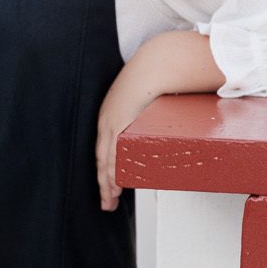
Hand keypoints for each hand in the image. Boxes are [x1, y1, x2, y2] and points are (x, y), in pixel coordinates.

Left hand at [94, 56, 160, 211]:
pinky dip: (112, 172)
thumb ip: (152, 113)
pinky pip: (113, 155)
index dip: (105, 168)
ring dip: (107, 184)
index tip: (108, 184)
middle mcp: (106, 120)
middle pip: (101, 159)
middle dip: (103, 183)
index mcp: (111, 114)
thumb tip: (165, 123)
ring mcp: (110, 123)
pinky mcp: (117, 126)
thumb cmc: (155, 77)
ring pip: (105, 161)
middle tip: (106, 202)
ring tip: (111, 201)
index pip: (104, 148)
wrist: (155, 64)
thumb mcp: (148, 98)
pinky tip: (114, 186)